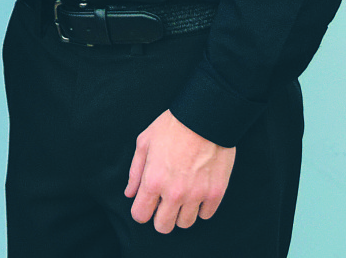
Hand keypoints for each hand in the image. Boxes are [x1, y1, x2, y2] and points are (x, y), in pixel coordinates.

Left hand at [125, 110, 235, 232]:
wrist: (204, 118)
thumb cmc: (171, 127)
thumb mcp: (144, 142)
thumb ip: (135, 171)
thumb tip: (129, 193)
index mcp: (153, 180)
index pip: (140, 215)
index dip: (140, 211)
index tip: (144, 204)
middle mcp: (174, 193)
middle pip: (163, 227)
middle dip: (159, 217)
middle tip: (162, 203)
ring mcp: (196, 195)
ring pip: (185, 224)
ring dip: (180, 213)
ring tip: (181, 195)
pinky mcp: (215, 194)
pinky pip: (205, 215)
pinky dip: (200, 207)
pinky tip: (197, 191)